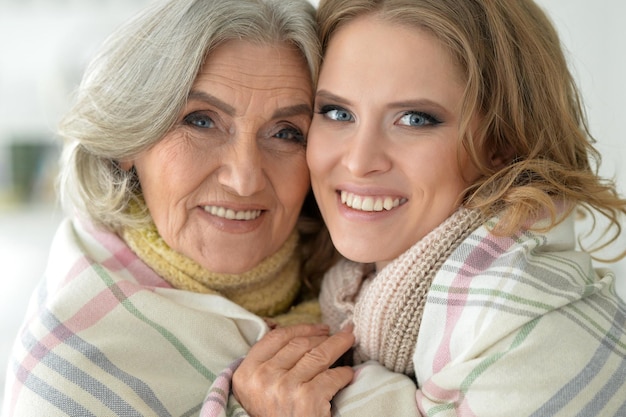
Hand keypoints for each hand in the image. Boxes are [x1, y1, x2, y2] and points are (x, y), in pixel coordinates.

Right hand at [233, 323, 354, 416]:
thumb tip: (300, 335)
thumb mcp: (258, 392)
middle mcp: (263, 378)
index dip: (301, 328)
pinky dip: (344, 374)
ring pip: (319, 355)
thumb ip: (268, 365)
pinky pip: (332, 377)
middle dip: (323, 336)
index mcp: (246, 374)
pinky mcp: (307, 399)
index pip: (276, 338)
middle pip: (300, 344)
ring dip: (339, 345)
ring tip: (349, 340)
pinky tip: (348, 374)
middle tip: (340, 333)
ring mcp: (285, 387)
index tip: (319, 328)